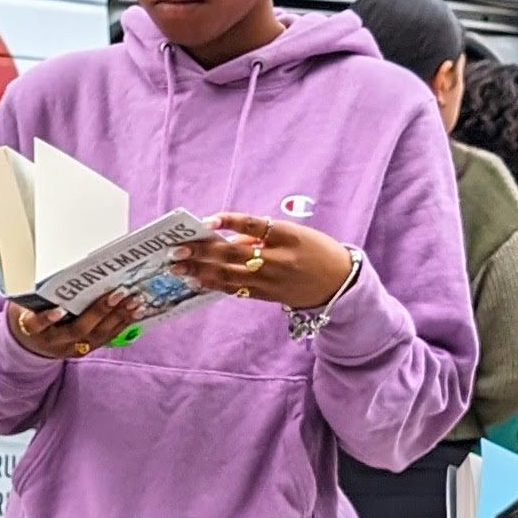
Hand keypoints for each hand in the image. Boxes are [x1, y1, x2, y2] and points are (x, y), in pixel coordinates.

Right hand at [5, 289, 140, 358]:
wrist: (32, 344)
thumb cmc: (29, 313)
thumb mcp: (24, 302)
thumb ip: (34, 290)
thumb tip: (48, 259)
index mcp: (32, 329)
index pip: (36, 325)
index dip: (46, 319)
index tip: (58, 310)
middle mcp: (53, 342)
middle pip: (76, 330)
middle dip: (98, 312)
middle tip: (117, 294)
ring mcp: (71, 348)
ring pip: (96, 336)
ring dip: (118, 317)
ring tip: (134, 301)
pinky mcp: (86, 349)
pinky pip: (106, 338)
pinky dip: (122, 324)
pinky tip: (135, 312)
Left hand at [173, 212, 353, 310]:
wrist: (340, 283)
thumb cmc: (316, 251)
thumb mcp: (295, 234)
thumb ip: (262, 234)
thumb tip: (228, 236)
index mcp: (288, 236)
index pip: (253, 225)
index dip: (229, 222)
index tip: (206, 221)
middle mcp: (279, 259)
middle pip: (234, 253)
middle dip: (202, 251)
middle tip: (176, 250)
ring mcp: (272, 280)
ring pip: (230, 275)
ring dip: (201, 271)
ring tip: (178, 267)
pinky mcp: (267, 295)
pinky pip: (236, 290)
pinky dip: (215, 285)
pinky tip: (197, 281)